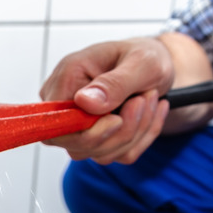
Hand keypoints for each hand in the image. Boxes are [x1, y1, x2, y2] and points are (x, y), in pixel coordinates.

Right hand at [40, 37, 173, 163]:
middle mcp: (65, 105)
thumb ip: (113, 83)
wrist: (156, 66)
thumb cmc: (145, 57)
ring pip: (99, 153)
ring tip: (149, 100)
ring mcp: (77, 125)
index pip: (55, 124)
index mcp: (66, 79)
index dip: (86, 132)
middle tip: (145, 100)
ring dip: (135, 133)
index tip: (117, 118)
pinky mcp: (94, 138)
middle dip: (120, 132)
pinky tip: (148, 114)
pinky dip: (140, 139)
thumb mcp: (142, 62)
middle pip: (77, 145)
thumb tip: (84, 102)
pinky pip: (115, 155)